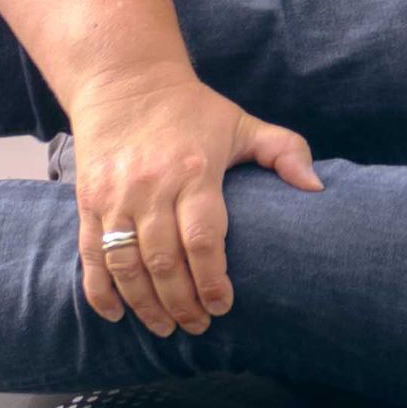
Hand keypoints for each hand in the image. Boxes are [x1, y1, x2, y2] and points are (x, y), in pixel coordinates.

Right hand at [63, 69, 321, 334]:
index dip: (212, 280)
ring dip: (144, 304)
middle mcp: (151, 186)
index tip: (223, 305)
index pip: (202, 239)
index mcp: (194, 171)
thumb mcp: (242, 123)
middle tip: (198, 326)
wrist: (124, 80)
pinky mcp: (89, 200)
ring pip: (126, 264)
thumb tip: (317, 188)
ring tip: (165, 327)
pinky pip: (90, 254)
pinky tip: (115, 314)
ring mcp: (115, 196)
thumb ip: (284, 151)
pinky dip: (99, 290)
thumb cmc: (191, 109)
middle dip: (181, 303)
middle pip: (163, 261)